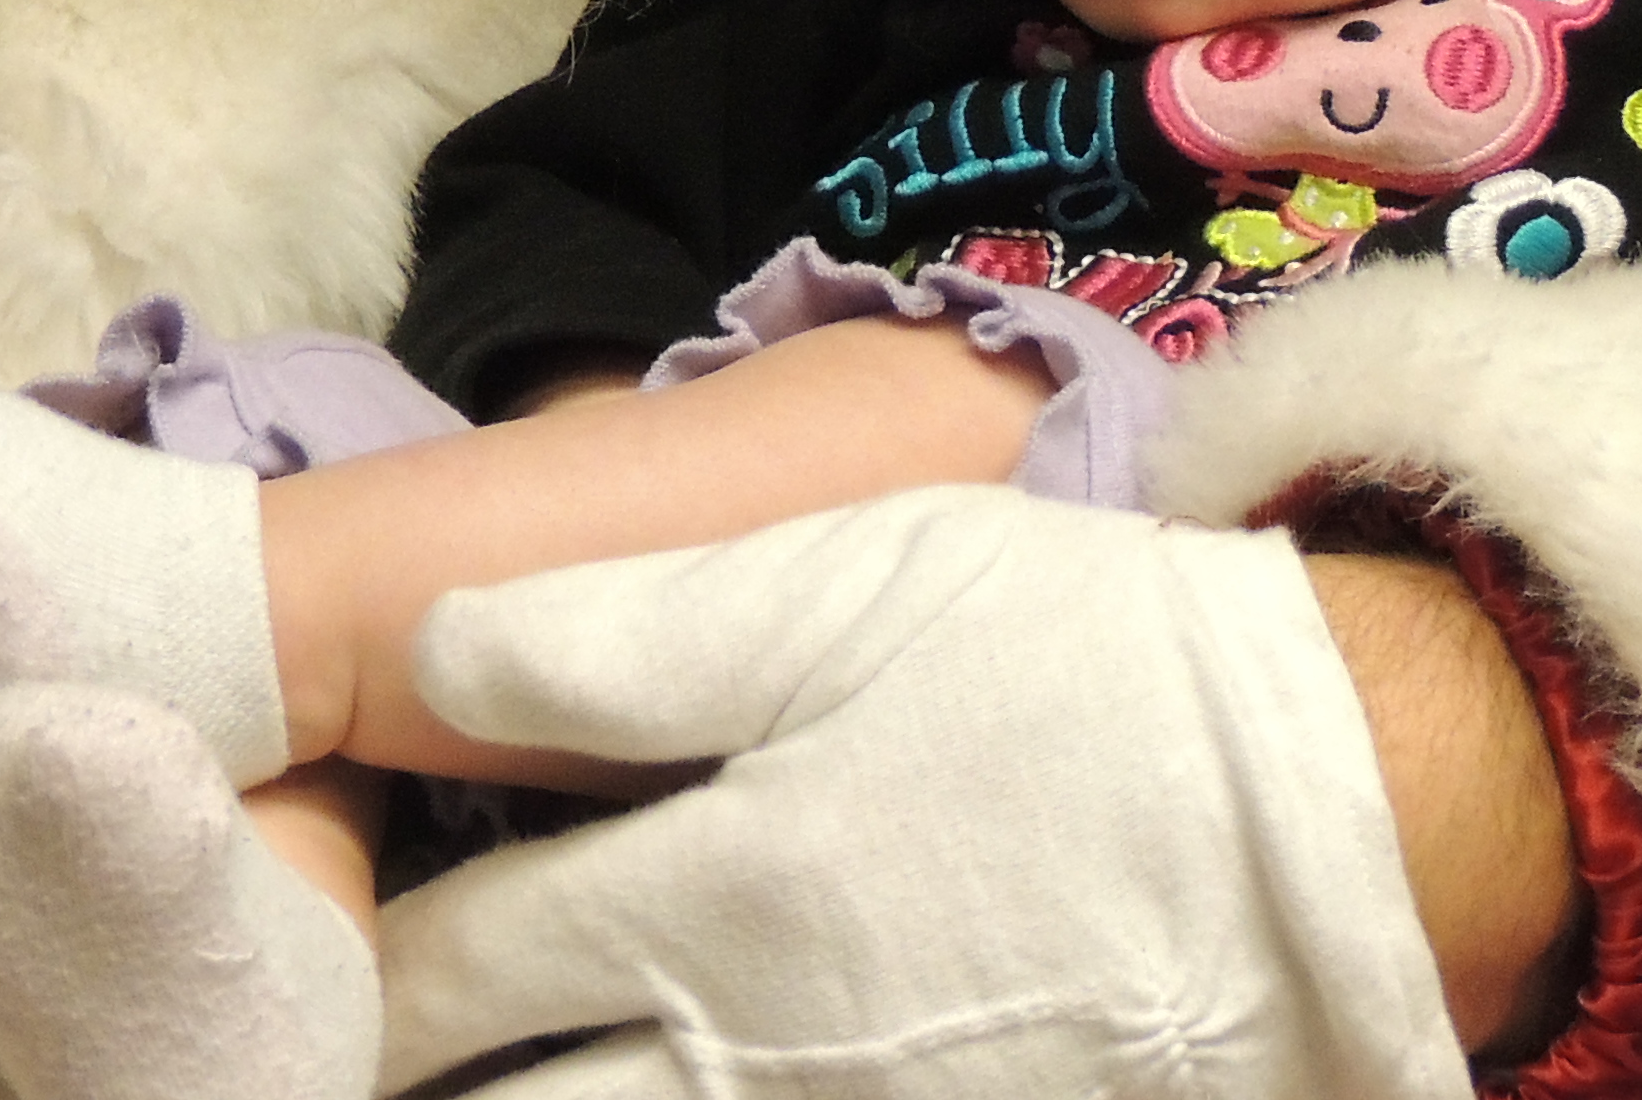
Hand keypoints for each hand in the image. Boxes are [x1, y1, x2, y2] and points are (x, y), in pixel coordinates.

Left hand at [374, 488, 1470, 1099]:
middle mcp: (751, 1065)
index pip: (453, 978)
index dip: (359, 980)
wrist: (1340, 819)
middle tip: (349, 1071)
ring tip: (491, 1093)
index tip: (300, 963)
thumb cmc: (1088, 674)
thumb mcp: (853, 591)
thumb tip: (429, 665)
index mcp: (709, 904)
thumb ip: (621, 638)